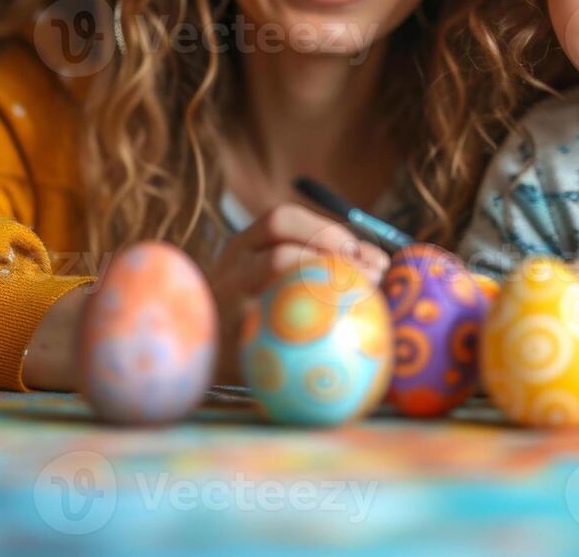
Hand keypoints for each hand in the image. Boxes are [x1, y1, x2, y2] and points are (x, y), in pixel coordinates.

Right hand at [207, 203, 389, 382]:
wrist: (200, 360)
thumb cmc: (250, 319)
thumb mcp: (270, 284)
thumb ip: (317, 266)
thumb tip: (378, 263)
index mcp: (243, 246)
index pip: (282, 218)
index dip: (330, 229)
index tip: (368, 255)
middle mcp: (232, 263)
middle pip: (280, 228)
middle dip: (333, 242)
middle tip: (372, 274)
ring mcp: (228, 296)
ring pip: (278, 262)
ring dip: (329, 273)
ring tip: (363, 299)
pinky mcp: (233, 334)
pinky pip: (278, 316)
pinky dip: (317, 320)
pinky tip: (342, 336)